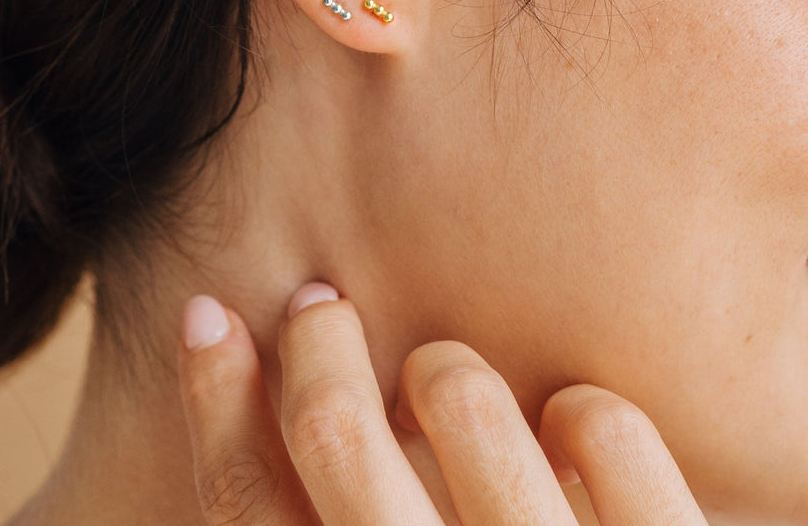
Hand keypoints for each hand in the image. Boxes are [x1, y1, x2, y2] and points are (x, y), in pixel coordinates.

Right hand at [177, 283, 707, 524]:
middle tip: (322, 302)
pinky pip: (598, 422)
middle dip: (315, 341)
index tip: (209, 316)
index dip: (213, 397)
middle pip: (335, 431)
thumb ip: (336, 525)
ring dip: (448, 369)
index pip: (243, 505)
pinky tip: (572, 434)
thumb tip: (276, 414)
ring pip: (459, 398)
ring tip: (455, 389)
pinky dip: (578, 409)